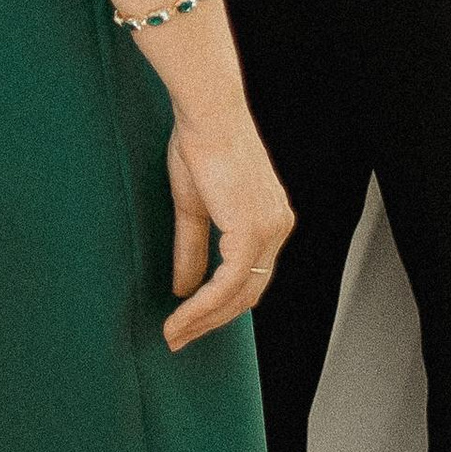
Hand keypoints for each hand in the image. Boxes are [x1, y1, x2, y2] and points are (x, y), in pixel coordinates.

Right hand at [162, 99, 293, 351]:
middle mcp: (277, 227)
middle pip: (248, 293)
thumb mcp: (194, 207)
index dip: (220, 305)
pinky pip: (227, 284)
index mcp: (270, 219)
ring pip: (239, 295)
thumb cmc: (199, 144)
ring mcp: (269, 230)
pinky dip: (202, 306)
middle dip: (211, 321)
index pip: (250, 277)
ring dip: (204, 320)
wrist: (207, 113)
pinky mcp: (252, 232)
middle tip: (178, 338)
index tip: (188, 322)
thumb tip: (184, 288)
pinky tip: (179, 316)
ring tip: (174, 335)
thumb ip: (192, 249)